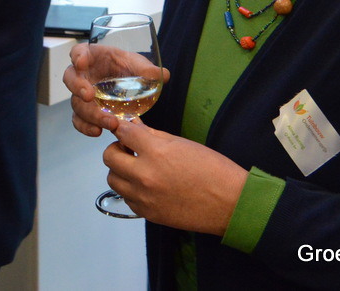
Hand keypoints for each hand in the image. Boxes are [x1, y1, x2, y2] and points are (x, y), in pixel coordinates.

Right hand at [63, 42, 169, 136]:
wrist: (126, 84)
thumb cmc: (126, 67)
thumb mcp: (137, 65)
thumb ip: (147, 69)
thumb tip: (164, 75)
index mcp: (92, 57)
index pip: (78, 51)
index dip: (77, 56)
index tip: (81, 62)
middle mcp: (82, 75)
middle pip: (70, 78)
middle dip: (77, 87)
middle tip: (89, 95)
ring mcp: (81, 94)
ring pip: (76, 103)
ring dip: (90, 114)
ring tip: (109, 122)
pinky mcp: (84, 111)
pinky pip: (79, 120)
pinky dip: (86, 128)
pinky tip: (98, 132)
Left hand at [102, 119, 248, 235]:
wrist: (230, 204)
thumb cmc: (212, 169)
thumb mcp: (182, 144)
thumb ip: (153, 135)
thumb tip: (134, 126)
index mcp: (155, 153)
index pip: (123, 133)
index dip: (121, 127)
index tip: (122, 127)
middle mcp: (144, 176)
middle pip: (109, 157)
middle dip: (117, 148)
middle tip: (129, 148)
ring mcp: (144, 197)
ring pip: (112, 179)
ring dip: (120, 170)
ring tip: (137, 167)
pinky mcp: (148, 214)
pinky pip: (126, 197)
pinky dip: (130, 189)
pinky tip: (145, 185)